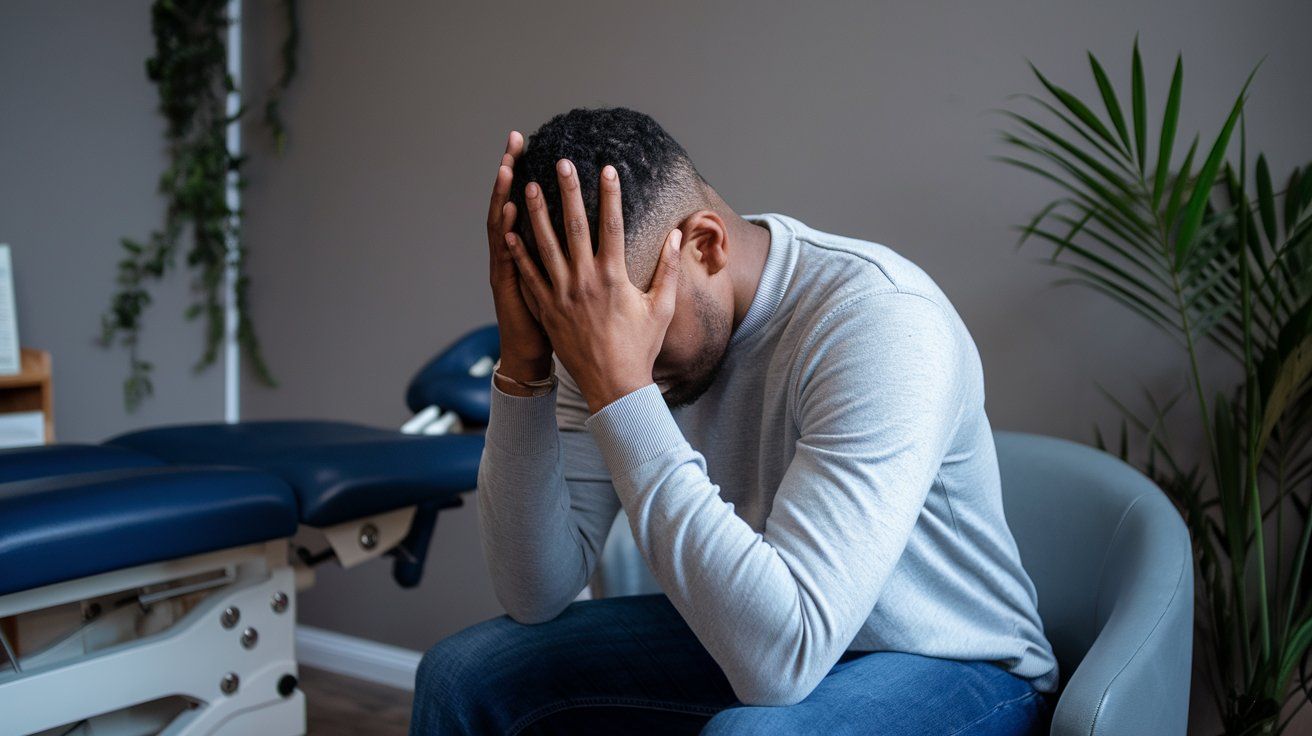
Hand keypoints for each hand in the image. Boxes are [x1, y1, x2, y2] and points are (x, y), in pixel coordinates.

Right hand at [486, 131, 551, 385]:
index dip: (527, 173)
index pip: (526, 201)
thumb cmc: (553, 321)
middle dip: (512, 170)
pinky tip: (508, 212)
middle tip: (515, 139)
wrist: (531, 354)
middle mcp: (513, 252)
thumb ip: (565, 252)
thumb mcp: (559, 282)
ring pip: (502, 225)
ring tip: (509, 168)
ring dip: (504, 195)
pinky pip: (506, 257)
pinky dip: (505, 234)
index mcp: (530, 249)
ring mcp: (507, 268)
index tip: (530, 143)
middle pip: (510, 202)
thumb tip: (585, 226)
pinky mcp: (508, 288)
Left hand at [504, 159, 681, 413]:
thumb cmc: (640, 347)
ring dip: (537, 213)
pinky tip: (510, 232)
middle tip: (561, 162)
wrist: (613, 384)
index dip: (610, 193)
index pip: (611, 224)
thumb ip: (668, 269)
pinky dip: (519, 253)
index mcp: (614, 277)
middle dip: (568, 191)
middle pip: (574, 226)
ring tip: (530, 187)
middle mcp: (584, 281)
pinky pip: (529, 275)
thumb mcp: (661, 307)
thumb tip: (676, 235)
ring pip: (545, 245)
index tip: (607, 167)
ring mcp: (561, 295)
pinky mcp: (546, 309)